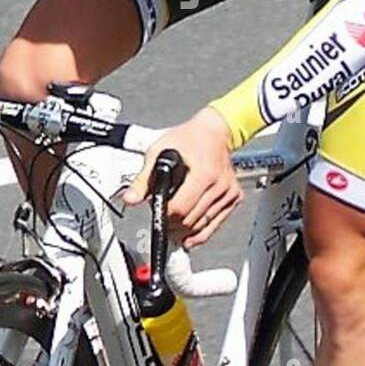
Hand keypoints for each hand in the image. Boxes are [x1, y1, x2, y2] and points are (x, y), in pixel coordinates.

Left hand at [122, 107, 241, 250]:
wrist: (214, 131)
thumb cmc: (188, 138)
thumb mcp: (159, 152)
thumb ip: (143, 179)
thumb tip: (130, 198)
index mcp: (204, 173)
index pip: (180, 208)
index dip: (163, 215)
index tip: (155, 211)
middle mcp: (219, 185)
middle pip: (190, 220)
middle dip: (171, 223)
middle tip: (161, 217)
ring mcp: (228, 192)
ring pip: (201, 226)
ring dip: (184, 230)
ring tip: (171, 223)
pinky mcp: (233, 198)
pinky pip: (214, 225)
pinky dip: (199, 233)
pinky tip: (187, 234)